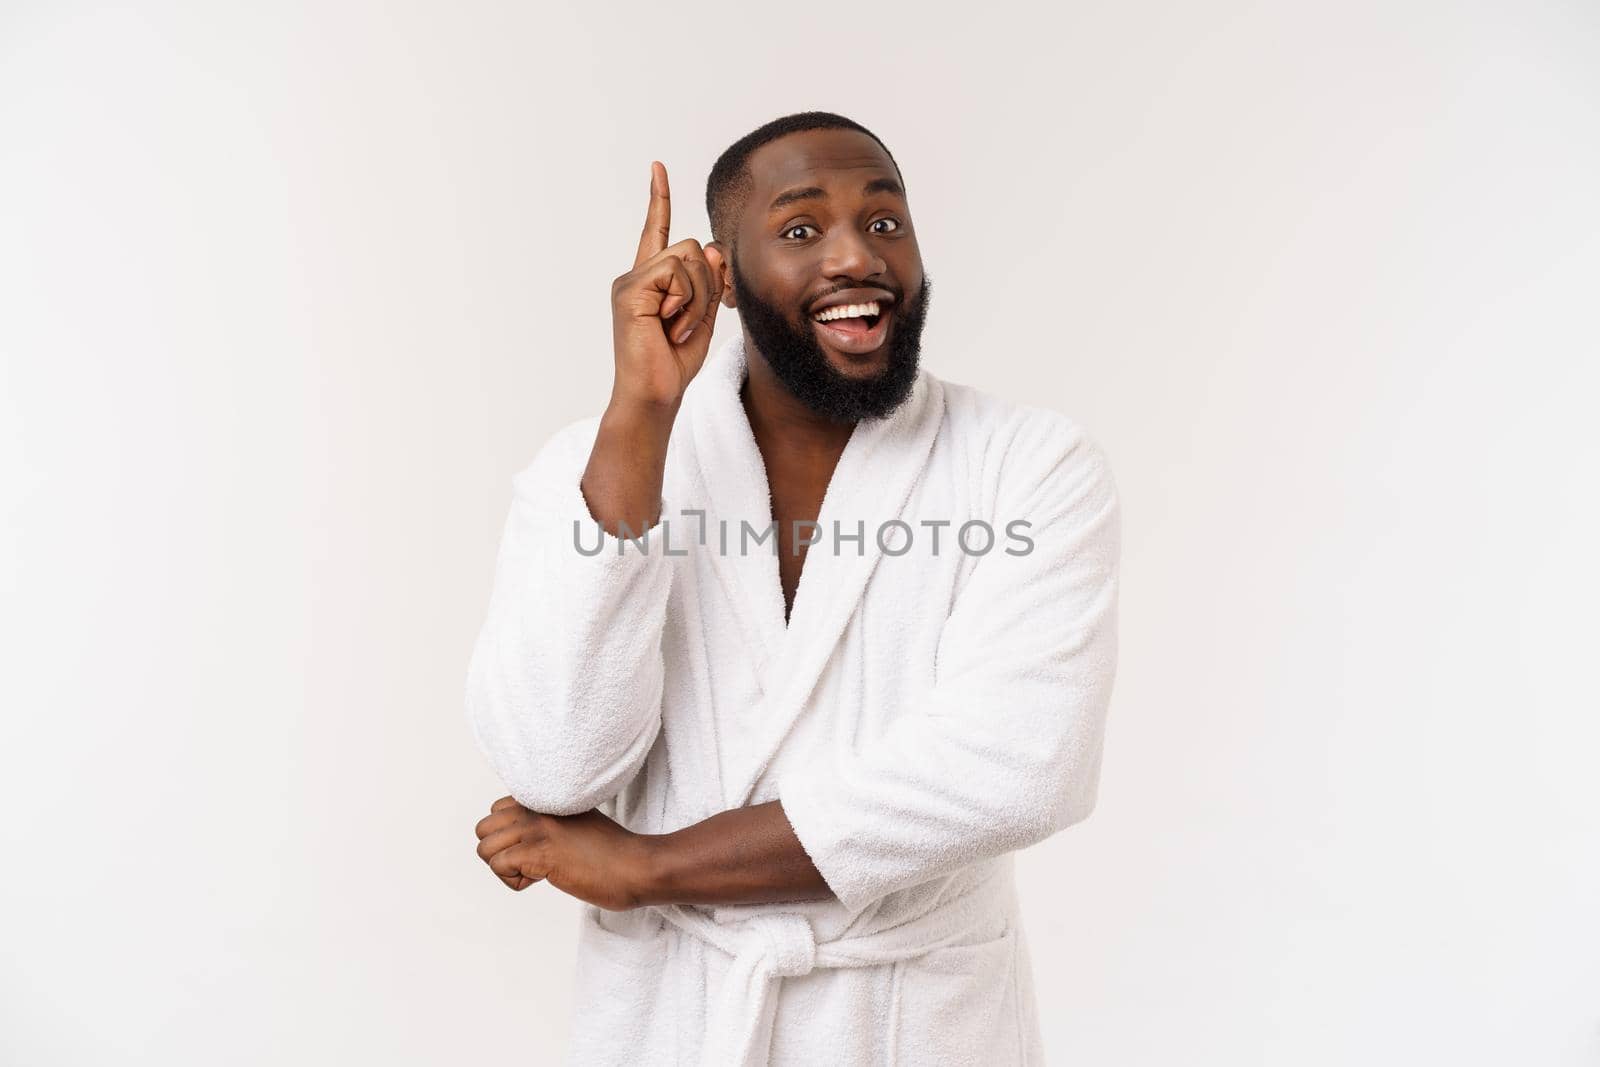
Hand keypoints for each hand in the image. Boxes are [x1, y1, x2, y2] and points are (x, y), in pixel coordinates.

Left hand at [474, 796, 657, 910]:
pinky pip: (498, 866)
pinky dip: (514, 882)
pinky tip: (541, 880)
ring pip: (485, 849)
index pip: (497, 810)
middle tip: (529, 864)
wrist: (636, 866)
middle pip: (484, 829)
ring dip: (505, 868)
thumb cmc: (612, 852)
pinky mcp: (539, 852)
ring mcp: (537, 829)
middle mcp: (537, 809)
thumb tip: (529, 837)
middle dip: (500, 852)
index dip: (510, 836)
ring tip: (535, 872)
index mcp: (545, 800)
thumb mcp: (576, 822)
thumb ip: (551, 820)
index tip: (536, 848)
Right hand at [609, 161, 726, 409]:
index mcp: (652, 281)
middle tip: (689, 323)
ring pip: (687, 259)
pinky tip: (670, 325)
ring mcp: (630, 282)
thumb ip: (709, 281)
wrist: (654, 395)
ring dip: (698, 298)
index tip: (657, 168)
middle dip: (707, 285)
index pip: (656, 231)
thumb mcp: (703, 316)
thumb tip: (710, 245)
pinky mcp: (630, 290)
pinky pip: (676, 273)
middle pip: (690, 247)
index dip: (658, 199)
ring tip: (679, 328)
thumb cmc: (675, 363)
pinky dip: (685, 302)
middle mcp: (636, 276)